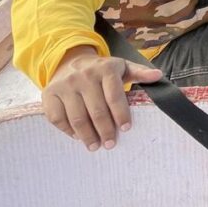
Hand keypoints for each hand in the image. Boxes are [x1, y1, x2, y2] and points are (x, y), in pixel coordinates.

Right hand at [41, 45, 162, 151]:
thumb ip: (140, 73)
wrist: (70, 60)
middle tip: (110, 143)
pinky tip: (77, 136)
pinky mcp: (49, 94)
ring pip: (77, 117)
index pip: (114, 96)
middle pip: (96, 110)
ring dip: (87, 136)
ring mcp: (65, 85)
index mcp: (105, 69)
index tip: (126, 129)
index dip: (121, 115)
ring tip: (95, 146)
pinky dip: (67, 131)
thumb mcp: (121, 67)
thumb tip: (158, 76)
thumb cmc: (101, 70)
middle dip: (105, 130)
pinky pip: (57, 118)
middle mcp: (84, 76)